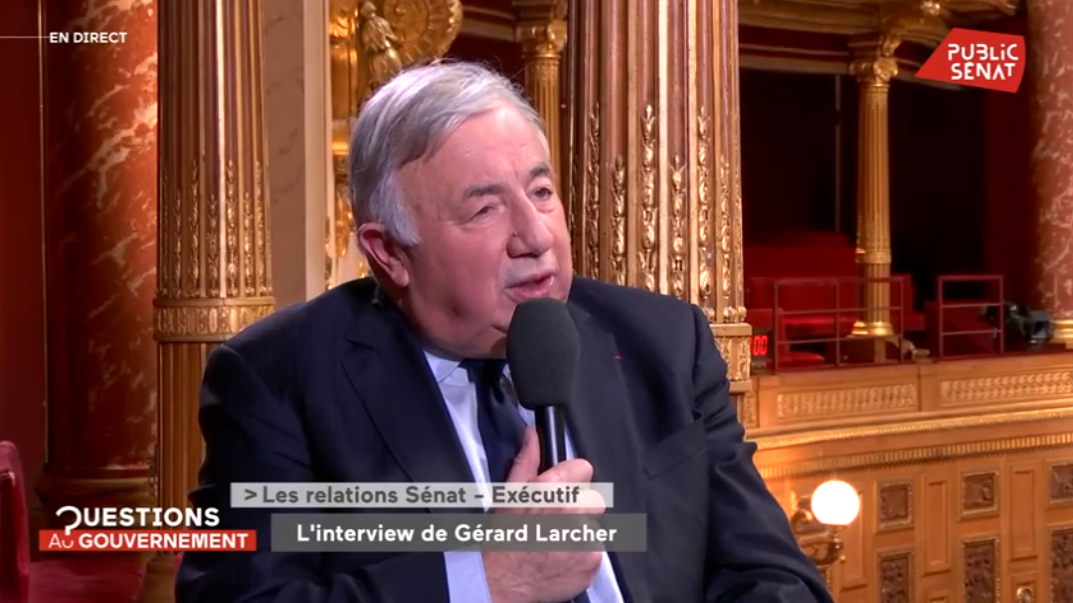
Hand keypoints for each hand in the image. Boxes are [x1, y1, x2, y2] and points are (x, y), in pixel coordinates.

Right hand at [483, 428, 604, 602]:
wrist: (501, 582)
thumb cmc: (503, 537)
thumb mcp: (508, 494)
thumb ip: (526, 460)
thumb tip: (532, 435)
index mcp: (552, 488)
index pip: (585, 468)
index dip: (573, 480)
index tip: (563, 492)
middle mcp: (572, 510)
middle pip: (595, 498)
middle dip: (580, 507)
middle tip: (557, 521)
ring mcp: (586, 536)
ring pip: (595, 525)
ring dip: (581, 532)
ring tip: (556, 542)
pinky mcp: (593, 560)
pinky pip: (596, 550)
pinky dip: (583, 554)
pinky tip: (562, 558)